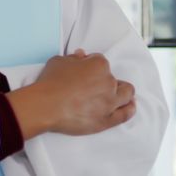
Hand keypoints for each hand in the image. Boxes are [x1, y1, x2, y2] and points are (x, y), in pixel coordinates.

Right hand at [7, 49, 135, 138]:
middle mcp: (108, 82)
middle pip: (114, 78)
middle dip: (107, 80)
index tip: (84, 72)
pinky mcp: (107, 119)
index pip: (100, 62)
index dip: (92, 66)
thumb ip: (73, 58)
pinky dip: (129, 109)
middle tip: (95, 86)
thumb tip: (81, 56)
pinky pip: (125, 114)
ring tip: (117, 95)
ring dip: (123, 92)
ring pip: (127, 94)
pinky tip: (130, 106)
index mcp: (99, 65)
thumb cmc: (50, 82)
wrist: (46, 106)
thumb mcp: (59, 61)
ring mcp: (110, 102)